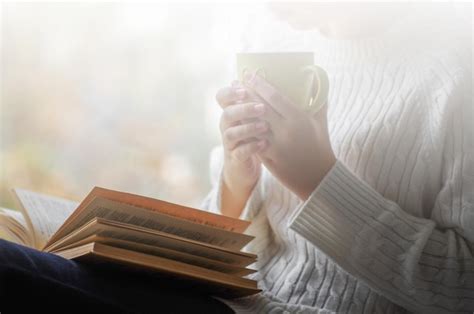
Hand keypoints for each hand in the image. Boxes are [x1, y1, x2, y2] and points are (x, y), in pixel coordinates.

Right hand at [215, 82, 269, 216]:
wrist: (243, 165)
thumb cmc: (252, 135)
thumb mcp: (253, 116)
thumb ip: (256, 99)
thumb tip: (266, 77)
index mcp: (231, 111)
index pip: (222, 97)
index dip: (230, 92)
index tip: (244, 89)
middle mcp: (227, 126)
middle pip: (227, 113)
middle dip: (244, 109)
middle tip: (261, 108)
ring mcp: (230, 143)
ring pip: (231, 133)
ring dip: (248, 128)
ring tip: (265, 126)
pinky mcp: (236, 158)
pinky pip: (240, 152)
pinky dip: (252, 147)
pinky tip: (264, 143)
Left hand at [244, 73, 335, 200]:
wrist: (318, 176)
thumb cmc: (321, 145)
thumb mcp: (321, 122)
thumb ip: (318, 99)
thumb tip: (316, 77)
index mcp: (298, 119)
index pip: (275, 97)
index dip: (260, 85)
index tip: (250, 75)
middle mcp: (285, 131)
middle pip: (260, 108)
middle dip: (247, 93)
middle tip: (237, 82)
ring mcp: (275, 145)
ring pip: (252, 124)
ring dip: (241, 110)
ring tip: (233, 99)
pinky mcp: (268, 157)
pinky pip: (252, 139)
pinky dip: (244, 129)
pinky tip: (237, 120)